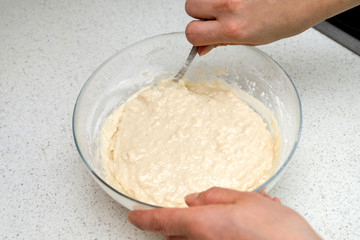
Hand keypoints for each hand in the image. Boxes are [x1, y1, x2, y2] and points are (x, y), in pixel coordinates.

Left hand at [128, 187, 320, 239]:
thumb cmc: (279, 232)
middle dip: (177, 225)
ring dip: (197, 231)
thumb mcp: (247, 200)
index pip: (162, 221)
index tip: (133, 216)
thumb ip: (216, 197)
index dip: (144, 218)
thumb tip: (194, 199)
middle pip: (176, 236)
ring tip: (222, 219)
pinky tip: (236, 229)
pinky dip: (213, 236)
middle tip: (189, 213)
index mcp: (203, 225)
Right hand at [185, 0, 359, 54]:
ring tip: (227, 7)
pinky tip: (236, 1)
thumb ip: (222, 42)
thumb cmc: (286, 18)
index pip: (192, 33)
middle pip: (190, 7)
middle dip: (199, 15)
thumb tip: (202, 47)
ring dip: (207, 2)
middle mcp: (229, 6)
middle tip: (216, 18)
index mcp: (233, 28)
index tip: (202, 36)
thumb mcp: (252, 40)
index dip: (195, 36)